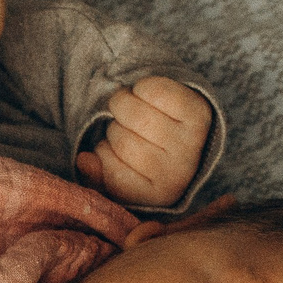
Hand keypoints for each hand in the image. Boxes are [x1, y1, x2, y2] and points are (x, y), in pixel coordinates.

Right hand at [75, 78, 212, 210]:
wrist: (184, 131)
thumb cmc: (144, 154)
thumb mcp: (118, 174)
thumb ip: (95, 175)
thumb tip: (84, 160)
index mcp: (158, 194)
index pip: (113, 173)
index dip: (104, 154)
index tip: (112, 148)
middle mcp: (178, 172)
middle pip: (124, 141)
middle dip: (114, 126)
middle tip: (122, 124)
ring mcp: (191, 142)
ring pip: (137, 115)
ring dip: (123, 102)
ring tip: (129, 107)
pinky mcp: (198, 113)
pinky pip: (157, 92)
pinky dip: (142, 88)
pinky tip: (144, 95)